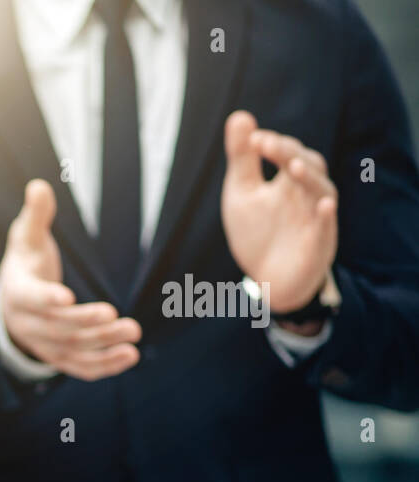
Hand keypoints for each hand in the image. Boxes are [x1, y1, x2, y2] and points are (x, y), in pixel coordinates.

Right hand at [0, 179, 140, 380]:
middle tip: (122, 319)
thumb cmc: (26, 262)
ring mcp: (42, 344)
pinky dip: (104, 366)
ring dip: (103, 345)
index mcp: (17, 292)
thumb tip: (39, 186)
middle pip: (57, 328)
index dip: (48, 298)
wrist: (14, 301)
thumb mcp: (26, 238)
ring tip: (134, 334)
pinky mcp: (57, 357)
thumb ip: (35, 216)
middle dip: (88, 324)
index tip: (68, 297)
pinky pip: (79, 366)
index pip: (30, 298)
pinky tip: (130, 357)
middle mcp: (26, 323)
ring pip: (71, 350)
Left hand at [222, 110, 337, 318]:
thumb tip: (240, 116)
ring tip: (291, 166)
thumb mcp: (242, 192)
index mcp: (290, 181)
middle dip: (288, 154)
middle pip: (308, 168)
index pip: (289, 154)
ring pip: (321, 193)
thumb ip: (242, 158)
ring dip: (308, 178)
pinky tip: (322, 205)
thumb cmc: (258, 231)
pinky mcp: (318, 245)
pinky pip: (326, 229)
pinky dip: (325, 216)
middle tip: (267, 145)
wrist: (268, 279)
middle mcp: (307, 196)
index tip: (254, 139)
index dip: (274, 145)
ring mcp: (315, 220)